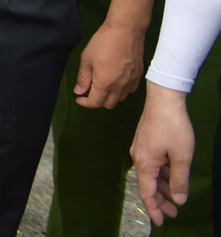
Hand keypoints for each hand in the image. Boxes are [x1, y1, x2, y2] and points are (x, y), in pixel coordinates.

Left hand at [75, 22, 145, 108]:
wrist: (125, 31)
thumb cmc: (104, 42)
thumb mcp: (87, 59)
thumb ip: (83, 78)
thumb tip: (79, 91)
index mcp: (105, 83)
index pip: (95, 103)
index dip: (85, 103)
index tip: (79, 98)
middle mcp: (120, 86)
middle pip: (108, 104)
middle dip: (96, 101)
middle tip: (88, 90)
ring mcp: (131, 82)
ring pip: (119, 98)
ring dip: (109, 96)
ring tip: (101, 84)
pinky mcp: (138, 76)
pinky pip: (129, 90)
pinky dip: (121, 90)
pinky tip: (114, 80)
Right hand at [132, 82, 193, 224]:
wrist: (164, 99)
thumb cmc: (173, 126)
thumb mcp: (182, 156)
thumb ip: (180, 180)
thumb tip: (179, 199)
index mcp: (145, 163)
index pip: (147, 192)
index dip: (154, 209)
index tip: (162, 222)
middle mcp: (139, 157)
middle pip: (148, 185)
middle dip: (161, 201)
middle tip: (174, 213)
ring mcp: (141, 148)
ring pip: (151, 174)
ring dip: (163, 187)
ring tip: (176, 197)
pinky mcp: (146, 142)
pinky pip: (152, 164)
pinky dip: (162, 174)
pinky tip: (172, 175)